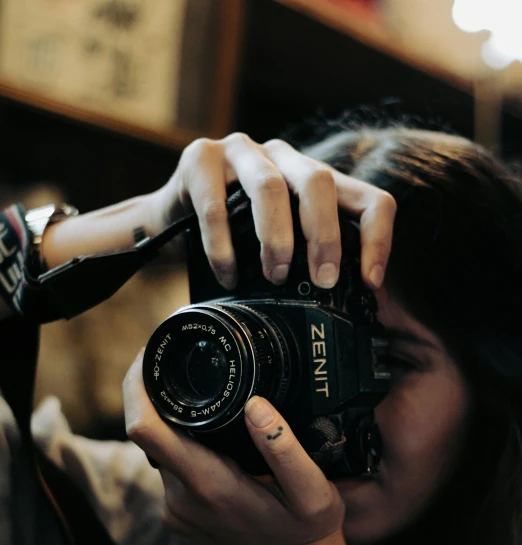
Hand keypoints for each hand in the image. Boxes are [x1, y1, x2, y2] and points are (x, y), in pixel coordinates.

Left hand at [123, 355, 351, 544]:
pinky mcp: (177, 515)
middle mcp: (181, 499)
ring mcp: (176, 510)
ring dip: (172, 423)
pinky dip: (180, 446)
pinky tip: (210, 436)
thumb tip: (255, 403)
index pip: (146, 429)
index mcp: (209, 485)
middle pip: (147, 434)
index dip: (138, 388)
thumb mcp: (313, 490)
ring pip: (158, 450)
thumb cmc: (309, 531)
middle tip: (181, 363)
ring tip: (203, 396)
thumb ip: (284, 447)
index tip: (150, 358)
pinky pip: (168, 467)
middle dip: (157, 396)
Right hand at [151, 132, 395, 289]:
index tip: (369, 282)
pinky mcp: (199, 159)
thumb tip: (356, 307)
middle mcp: (282, 157)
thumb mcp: (281, 247)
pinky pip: (215, 206)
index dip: (377, 239)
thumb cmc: (234, 237)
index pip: (367, 198)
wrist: (168, 220)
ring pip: (270, 188)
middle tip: (323, 279)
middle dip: (325, 236)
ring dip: (276, 239)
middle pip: (319, 182)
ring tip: (275, 276)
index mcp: (312, 179)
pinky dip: (224, 248)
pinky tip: (228, 275)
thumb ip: (311, 263)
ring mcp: (240, 152)